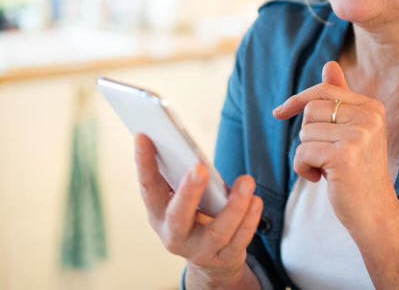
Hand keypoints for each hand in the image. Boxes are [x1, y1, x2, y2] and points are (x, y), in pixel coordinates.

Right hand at [134, 134, 262, 288]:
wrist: (209, 262)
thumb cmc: (195, 215)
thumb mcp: (182, 198)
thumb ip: (182, 177)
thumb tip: (188, 148)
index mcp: (158, 214)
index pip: (148, 188)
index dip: (143, 163)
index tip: (142, 136)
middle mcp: (174, 236)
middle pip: (178, 215)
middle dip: (189, 191)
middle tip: (200, 167)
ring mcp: (199, 251)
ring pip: (218, 231)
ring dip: (234, 206)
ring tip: (246, 181)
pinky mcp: (224, 259)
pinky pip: (239, 240)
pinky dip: (249, 220)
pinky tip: (256, 201)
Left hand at [272, 61, 396, 232]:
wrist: (375, 214)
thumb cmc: (359, 173)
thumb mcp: (352, 132)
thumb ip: (341, 99)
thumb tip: (329, 63)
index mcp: (372, 107)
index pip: (324, 90)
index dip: (298, 100)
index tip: (279, 112)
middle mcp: (369, 116)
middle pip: (311, 110)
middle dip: (308, 135)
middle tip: (326, 156)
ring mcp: (358, 135)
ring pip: (304, 132)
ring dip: (306, 154)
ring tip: (326, 169)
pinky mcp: (344, 155)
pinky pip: (302, 152)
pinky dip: (303, 168)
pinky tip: (320, 179)